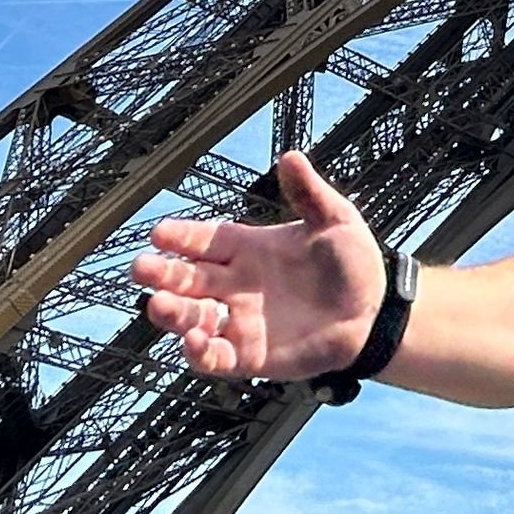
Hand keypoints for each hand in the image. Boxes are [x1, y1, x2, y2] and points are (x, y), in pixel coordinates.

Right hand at [130, 150, 384, 379]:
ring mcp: (239, 320)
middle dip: (162, 273)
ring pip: (193, 317)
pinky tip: (193, 342)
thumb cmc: (351, 262)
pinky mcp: (250, 354)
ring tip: (158, 304)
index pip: (205, 240)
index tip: (158, 233)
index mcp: (248, 248)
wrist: (374, 312)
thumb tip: (291, 156)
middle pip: (188, 279)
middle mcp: (235, 284)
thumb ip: (308, 194)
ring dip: (173, 313)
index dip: (182, 237)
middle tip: (140, 268)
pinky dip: (200, 352)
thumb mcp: (335, 220)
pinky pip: (217, 356)